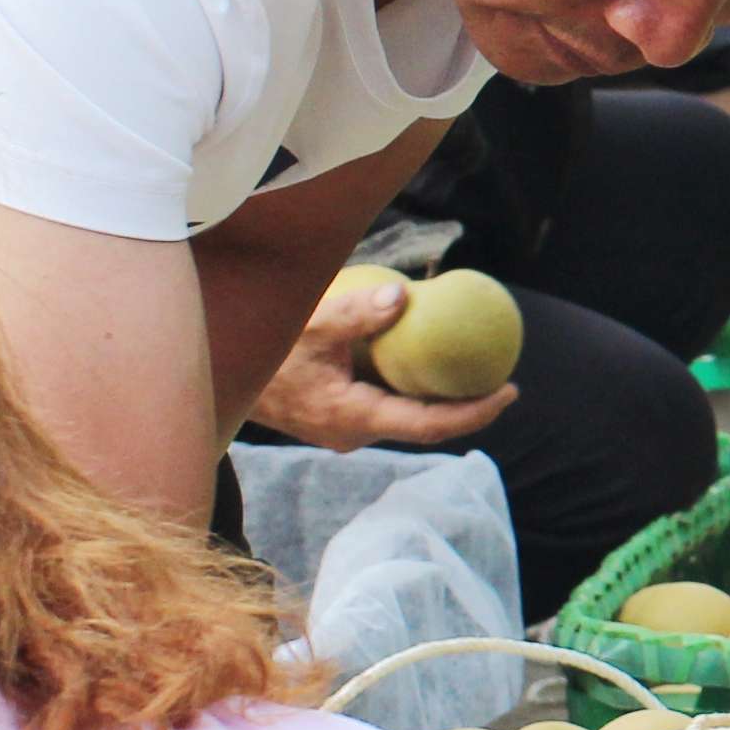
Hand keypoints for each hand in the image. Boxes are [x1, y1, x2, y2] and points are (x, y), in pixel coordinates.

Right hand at [250, 271, 515, 450]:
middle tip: (504, 375)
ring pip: (406, 416)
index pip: (429, 426)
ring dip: (440, 396)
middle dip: (468, 406)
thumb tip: (403, 296)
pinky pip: (388, 405)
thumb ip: (356, 313)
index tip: (510, 392)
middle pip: (425, 426)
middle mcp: (353, 433)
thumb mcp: (311, 326)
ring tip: (476, 366)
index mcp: (353, 418)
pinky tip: (429, 358)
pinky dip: (413, 386)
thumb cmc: (266, 352)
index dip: (475, 413)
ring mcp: (345, 429)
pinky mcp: (339, 418)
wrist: (219, 378)